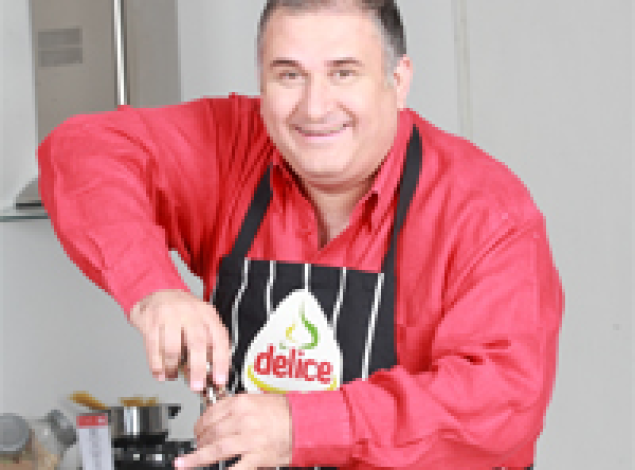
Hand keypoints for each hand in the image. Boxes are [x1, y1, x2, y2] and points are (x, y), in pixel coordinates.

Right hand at [129, 289, 229, 391]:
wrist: (156, 290)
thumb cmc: (182, 310)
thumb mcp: (201, 320)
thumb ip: (208, 343)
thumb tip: (214, 372)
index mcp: (207, 314)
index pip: (219, 338)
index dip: (221, 362)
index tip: (219, 380)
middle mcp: (190, 313)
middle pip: (197, 343)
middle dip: (197, 369)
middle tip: (196, 386)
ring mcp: (169, 316)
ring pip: (173, 348)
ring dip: (173, 368)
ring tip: (173, 375)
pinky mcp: (150, 321)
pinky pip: (153, 348)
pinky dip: (157, 366)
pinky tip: (160, 373)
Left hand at [175, 394, 292, 468]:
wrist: (305, 423)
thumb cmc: (285, 411)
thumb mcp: (258, 400)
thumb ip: (238, 408)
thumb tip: (220, 416)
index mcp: (242, 403)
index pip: (211, 413)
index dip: (200, 424)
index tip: (197, 430)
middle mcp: (243, 419)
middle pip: (211, 432)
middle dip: (199, 441)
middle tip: (195, 446)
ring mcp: (249, 438)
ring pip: (216, 448)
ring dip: (199, 457)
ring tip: (186, 462)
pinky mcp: (257, 455)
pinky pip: (236, 467)